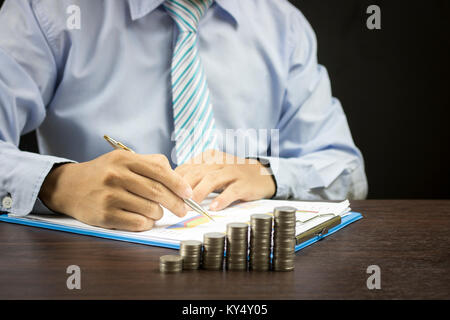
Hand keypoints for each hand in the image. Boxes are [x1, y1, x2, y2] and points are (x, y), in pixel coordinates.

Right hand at [39, 150, 191, 230]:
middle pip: (157, 192)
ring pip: (150, 209)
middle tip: (182, 210)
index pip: (160, 171)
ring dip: (159, 214)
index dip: (178, 183)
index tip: (188, 193)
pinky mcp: (104, 215)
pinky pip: (138, 223)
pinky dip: (147, 223)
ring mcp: (110, 196)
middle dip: (176, 203)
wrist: (69, 186)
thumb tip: (178, 179)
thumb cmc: (104, 173)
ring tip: (156, 212)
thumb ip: (150, 164)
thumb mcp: (123, 159)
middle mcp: (117, 176)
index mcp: (124, 160)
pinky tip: (144, 219)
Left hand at [175, 150, 275, 210]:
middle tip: (173, 202)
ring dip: (199, 193)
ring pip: (212, 179)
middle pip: (197, 172)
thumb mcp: (212, 170)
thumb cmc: (231, 175)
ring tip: (190, 206)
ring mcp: (233, 171)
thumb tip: (171, 189)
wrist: (262, 174)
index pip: (187, 167)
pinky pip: (232, 190)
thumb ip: (195, 176)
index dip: (174, 181)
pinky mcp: (245, 183)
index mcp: (208, 157)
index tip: (165, 194)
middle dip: (184, 188)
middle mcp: (219, 161)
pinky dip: (222, 199)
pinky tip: (214, 207)